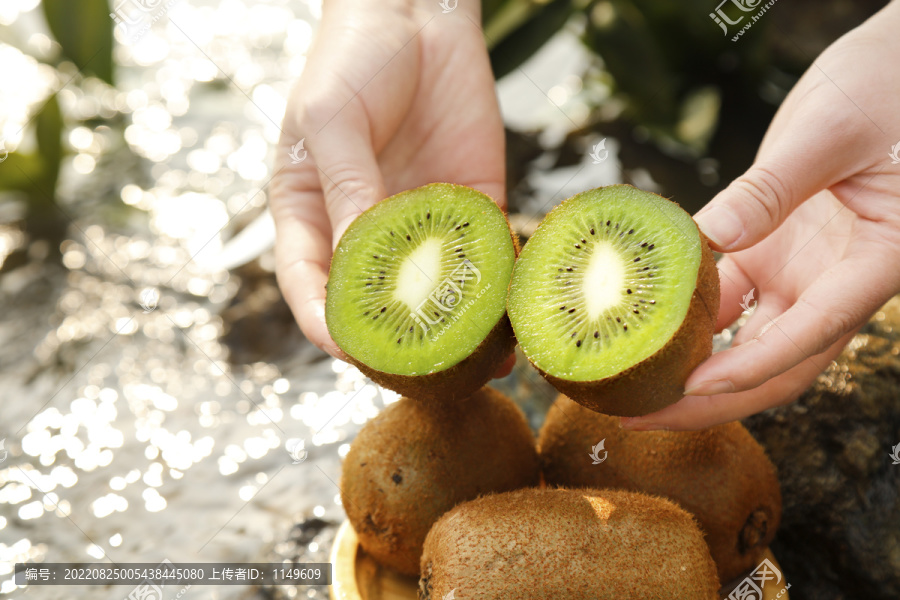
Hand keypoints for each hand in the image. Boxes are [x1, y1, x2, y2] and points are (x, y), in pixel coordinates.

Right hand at [270, 0, 513, 374]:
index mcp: (312, 213)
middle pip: (376, 305)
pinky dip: (498, 287)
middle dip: (396, 344)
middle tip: (423, 376)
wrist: (419, 9)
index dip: (325, 323)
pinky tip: (516, 315)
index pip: (310, 286)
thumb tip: (364, 260)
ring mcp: (421, 223)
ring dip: (454, 330)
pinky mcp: (473, 206)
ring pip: (434, 292)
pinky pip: (485, 255)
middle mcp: (366, 229)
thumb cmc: (354, 57)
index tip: (349, 351)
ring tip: (480, 365)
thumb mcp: (334, 119)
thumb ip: (348, 186)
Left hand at [622, 2, 899, 430]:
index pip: (812, 332)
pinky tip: (638, 324)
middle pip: (774, 362)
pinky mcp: (770, 253)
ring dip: (689, 366)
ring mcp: (802, 271)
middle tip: (639, 417)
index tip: (692, 389)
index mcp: (876, 263)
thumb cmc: (885, 90)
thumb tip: (711, 235)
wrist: (890, 72)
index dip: (750, 367)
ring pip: (746, 339)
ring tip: (626, 383)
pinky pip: (726, 296)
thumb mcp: (830, 133)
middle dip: (709, 399)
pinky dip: (686, 314)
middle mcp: (836, 281)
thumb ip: (775, 186)